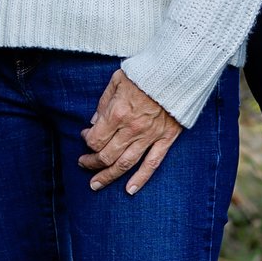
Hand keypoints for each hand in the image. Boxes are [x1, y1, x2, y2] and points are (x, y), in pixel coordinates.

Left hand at [78, 69, 183, 193]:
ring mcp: (150, 136)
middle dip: (91, 163)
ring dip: (108, 176)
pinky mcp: (166, 139)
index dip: (86, 141)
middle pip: (106, 156)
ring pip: (125, 165)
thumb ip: (104, 103)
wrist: (178, 70)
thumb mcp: (117, 80)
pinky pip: (152, 164)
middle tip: (84, 164)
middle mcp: (132, 129)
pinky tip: (130, 190)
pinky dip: (141, 179)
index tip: (85, 137)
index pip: (95, 140)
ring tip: (96, 184)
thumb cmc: (145, 73)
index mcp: (118, 113)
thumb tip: (94, 122)